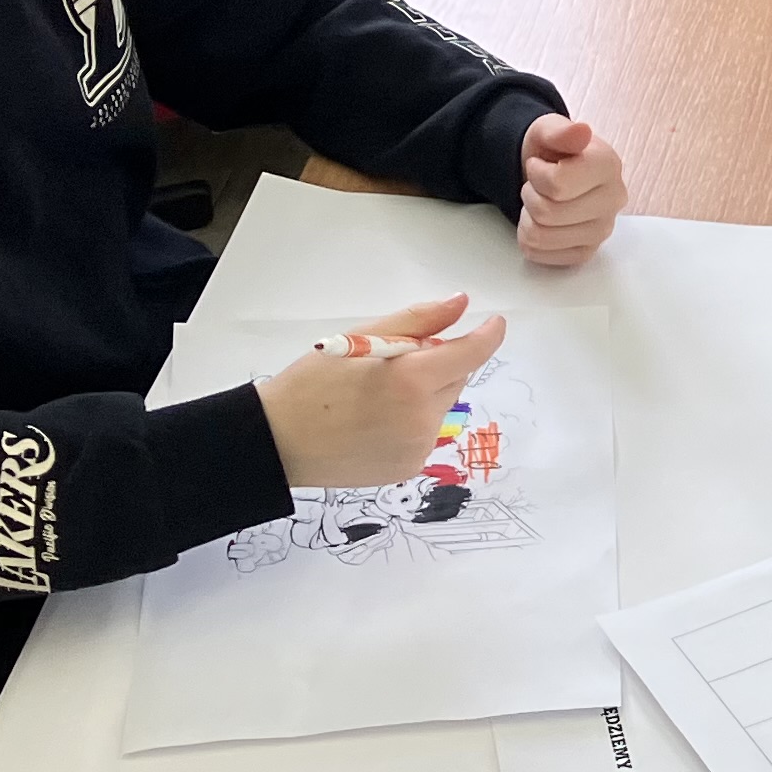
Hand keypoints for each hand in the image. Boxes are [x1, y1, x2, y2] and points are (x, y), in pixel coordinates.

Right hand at [256, 295, 506, 489]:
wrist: (277, 443)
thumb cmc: (312, 384)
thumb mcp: (360, 339)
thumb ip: (417, 321)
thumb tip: (461, 304)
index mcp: (411, 381)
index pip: (470, 354)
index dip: (486, 336)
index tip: (495, 323)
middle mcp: (422, 418)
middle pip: (454, 378)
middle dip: (438, 364)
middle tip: (396, 361)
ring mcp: (417, 447)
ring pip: (440, 407)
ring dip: (425, 394)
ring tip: (377, 396)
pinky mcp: (408, 467)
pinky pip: (425, 433)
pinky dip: (413, 421)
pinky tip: (375, 421)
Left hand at [519, 115, 625, 266]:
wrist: (552, 172)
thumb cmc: (552, 152)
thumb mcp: (548, 130)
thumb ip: (560, 131)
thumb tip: (581, 131)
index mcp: (608, 165)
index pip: (557, 185)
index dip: (536, 174)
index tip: (541, 165)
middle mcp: (613, 200)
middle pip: (547, 213)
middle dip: (530, 196)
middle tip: (539, 186)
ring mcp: (602, 230)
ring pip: (540, 236)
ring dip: (528, 217)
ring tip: (541, 202)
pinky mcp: (586, 251)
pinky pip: (539, 254)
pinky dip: (529, 238)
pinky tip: (542, 222)